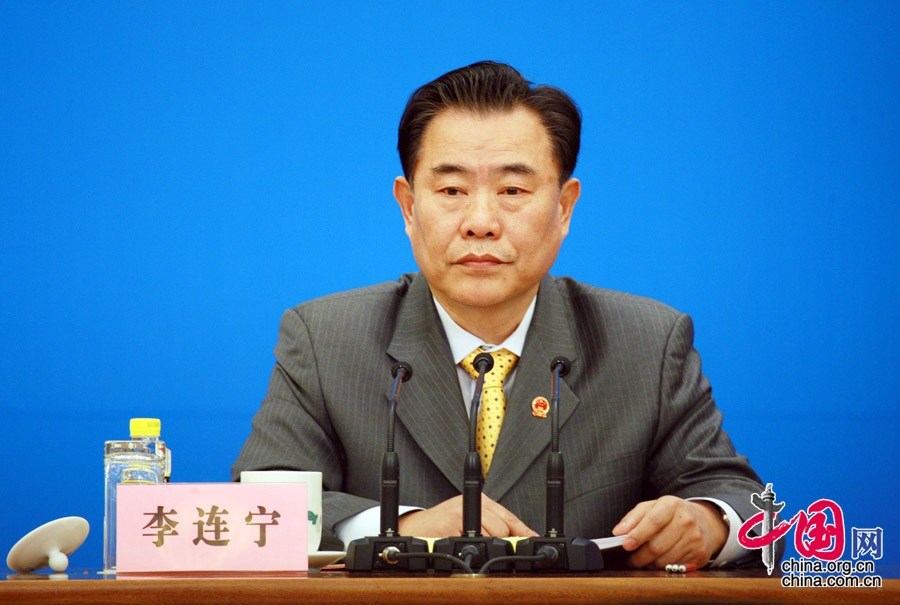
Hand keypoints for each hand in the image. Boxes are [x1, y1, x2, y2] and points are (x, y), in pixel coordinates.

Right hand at [398, 494, 538, 537]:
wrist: (413, 529)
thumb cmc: (442, 527)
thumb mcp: (469, 522)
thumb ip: (492, 527)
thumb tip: (519, 540)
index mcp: (480, 500)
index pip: (510, 516)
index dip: (524, 531)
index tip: (535, 540)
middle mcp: (472, 502)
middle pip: (504, 528)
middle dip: (500, 543)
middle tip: (484, 547)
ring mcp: (462, 511)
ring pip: (492, 535)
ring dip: (482, 547)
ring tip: (467, 545)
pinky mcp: (451, 522)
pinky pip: (474, 542)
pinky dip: (469, 549)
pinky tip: (459, 544)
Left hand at [611, 496, 726, 568]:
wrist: (706, 522)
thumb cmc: (672, 514)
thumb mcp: (653, 507)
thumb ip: (633, 517)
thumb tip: (618, 532)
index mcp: (672, 505)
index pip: (653, 521)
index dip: (638, 534)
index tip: (625, 544)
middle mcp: (686, 521)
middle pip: (657, 545)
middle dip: (639, 556)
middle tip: (630, 560)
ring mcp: (695, 539)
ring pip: (665, 559)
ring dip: (649, 564)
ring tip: (643, 561)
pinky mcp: (700, 554)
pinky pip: (676, 567)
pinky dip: (662, 568)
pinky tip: (658, 563)